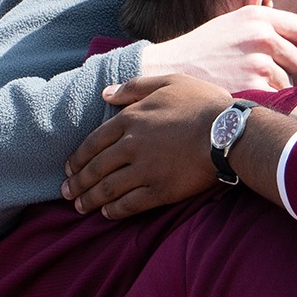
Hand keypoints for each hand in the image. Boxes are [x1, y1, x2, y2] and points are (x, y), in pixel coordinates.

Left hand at [62, 75, 232, 217]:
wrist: (229, 132)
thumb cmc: (203, 104)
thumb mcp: (169, 83)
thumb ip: (134, 87)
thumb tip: (105, 93)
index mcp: (131, 119)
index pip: (93, 142)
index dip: (77, 158)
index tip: (69, 169)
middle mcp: (132, 146)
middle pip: (95, 168)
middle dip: (78, 183)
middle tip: (67, 193)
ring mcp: (145, 170)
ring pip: (107, 188)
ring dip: (90, 199)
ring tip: (79, 207)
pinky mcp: (160, 190)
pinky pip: (130, 204)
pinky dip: (114, 210)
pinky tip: (107, 213)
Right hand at [140, 5, 296, 92]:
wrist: (173, 69)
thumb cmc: (206, 46)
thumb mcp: (232, 18)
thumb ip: (256, 3)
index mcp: (259, 16)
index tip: (284, 51)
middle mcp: (262, 36)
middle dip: (286, 68)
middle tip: (260, 69)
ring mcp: (258, 63)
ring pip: (287, 81)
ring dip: (271, 86)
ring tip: (245, 79)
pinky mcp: (252, 88)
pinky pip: (276, 98)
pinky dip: (263, 99)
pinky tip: (244, 92)